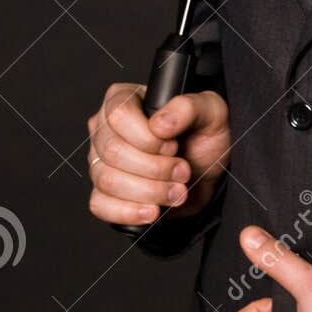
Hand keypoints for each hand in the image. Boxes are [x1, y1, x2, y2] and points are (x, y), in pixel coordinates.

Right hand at [86, 82, 230, 226]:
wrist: (210, 174)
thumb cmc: (206, 137)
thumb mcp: (211, 112)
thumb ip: (188, 108)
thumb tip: (159, 124)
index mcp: (124, 100)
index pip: (118, 115)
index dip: (147, 136)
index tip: (173, 146)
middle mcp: (106, 129)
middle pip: (113, 151)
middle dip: (155, 168)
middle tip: (182, 171)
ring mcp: (101, 162)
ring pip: (107, 180)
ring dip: (150, 191)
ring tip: (177, 191)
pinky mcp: (105, 193)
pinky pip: (100, 205)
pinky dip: (129, 212)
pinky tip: (153, 211)